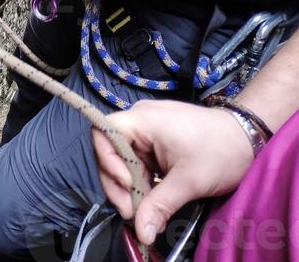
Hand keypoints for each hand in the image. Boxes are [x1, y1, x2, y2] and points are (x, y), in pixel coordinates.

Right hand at [92, 100, 254, 245]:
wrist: (248, 138)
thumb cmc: (219, 151)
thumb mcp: (189, 181)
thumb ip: (160, 206)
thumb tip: (140, 233)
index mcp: (143, 119)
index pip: (104, 132)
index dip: (107, 160)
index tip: (128, 186)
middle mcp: (140, 121)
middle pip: (110, 151)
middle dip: (118, 184)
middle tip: (133, 213)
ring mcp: (148, 132)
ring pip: (124, 161)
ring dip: (131, 189)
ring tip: (146, 214)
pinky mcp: (156, 143)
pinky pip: (139, 163)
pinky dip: (143, 184)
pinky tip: (154, 204)